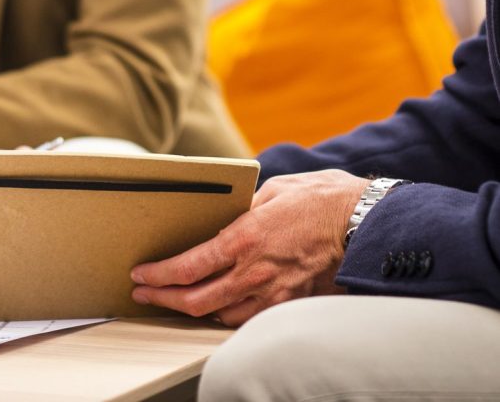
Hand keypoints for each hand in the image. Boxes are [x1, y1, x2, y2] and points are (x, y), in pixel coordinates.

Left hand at [131, 169, 366, 326]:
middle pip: (196, 299)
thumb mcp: (273, 189)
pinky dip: (226, 313)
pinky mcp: (290, 303)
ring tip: (175, 300)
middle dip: (163, 299)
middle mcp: (253, 272)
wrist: (364, 224)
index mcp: (244, 238)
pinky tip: (217, 305)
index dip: (159, 275)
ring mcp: (272, 293)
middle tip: (144, 294)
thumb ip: (244, 207)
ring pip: (219, 314)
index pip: (188, 266)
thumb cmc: (321, 199)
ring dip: (192, 309)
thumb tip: (227, 214)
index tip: (141, 274)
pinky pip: (248, 317)